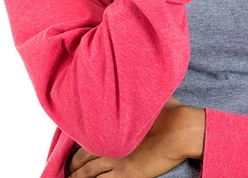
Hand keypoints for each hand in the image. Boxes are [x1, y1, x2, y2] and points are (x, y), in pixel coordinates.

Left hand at [65, 95, 185, 177]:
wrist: (180, 129)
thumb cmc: (169, 110)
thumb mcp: (149, 96)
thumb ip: (137, 94)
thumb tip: (136, 79)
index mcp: (111, 122)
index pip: (85, 133)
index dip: (76, 142)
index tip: (71, 145)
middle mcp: (109, 141)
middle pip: (82, 155)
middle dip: (73, 163)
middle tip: (66, 167)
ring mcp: (115, 160)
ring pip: (87, 172)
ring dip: (77, 176)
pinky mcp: (125, 174)